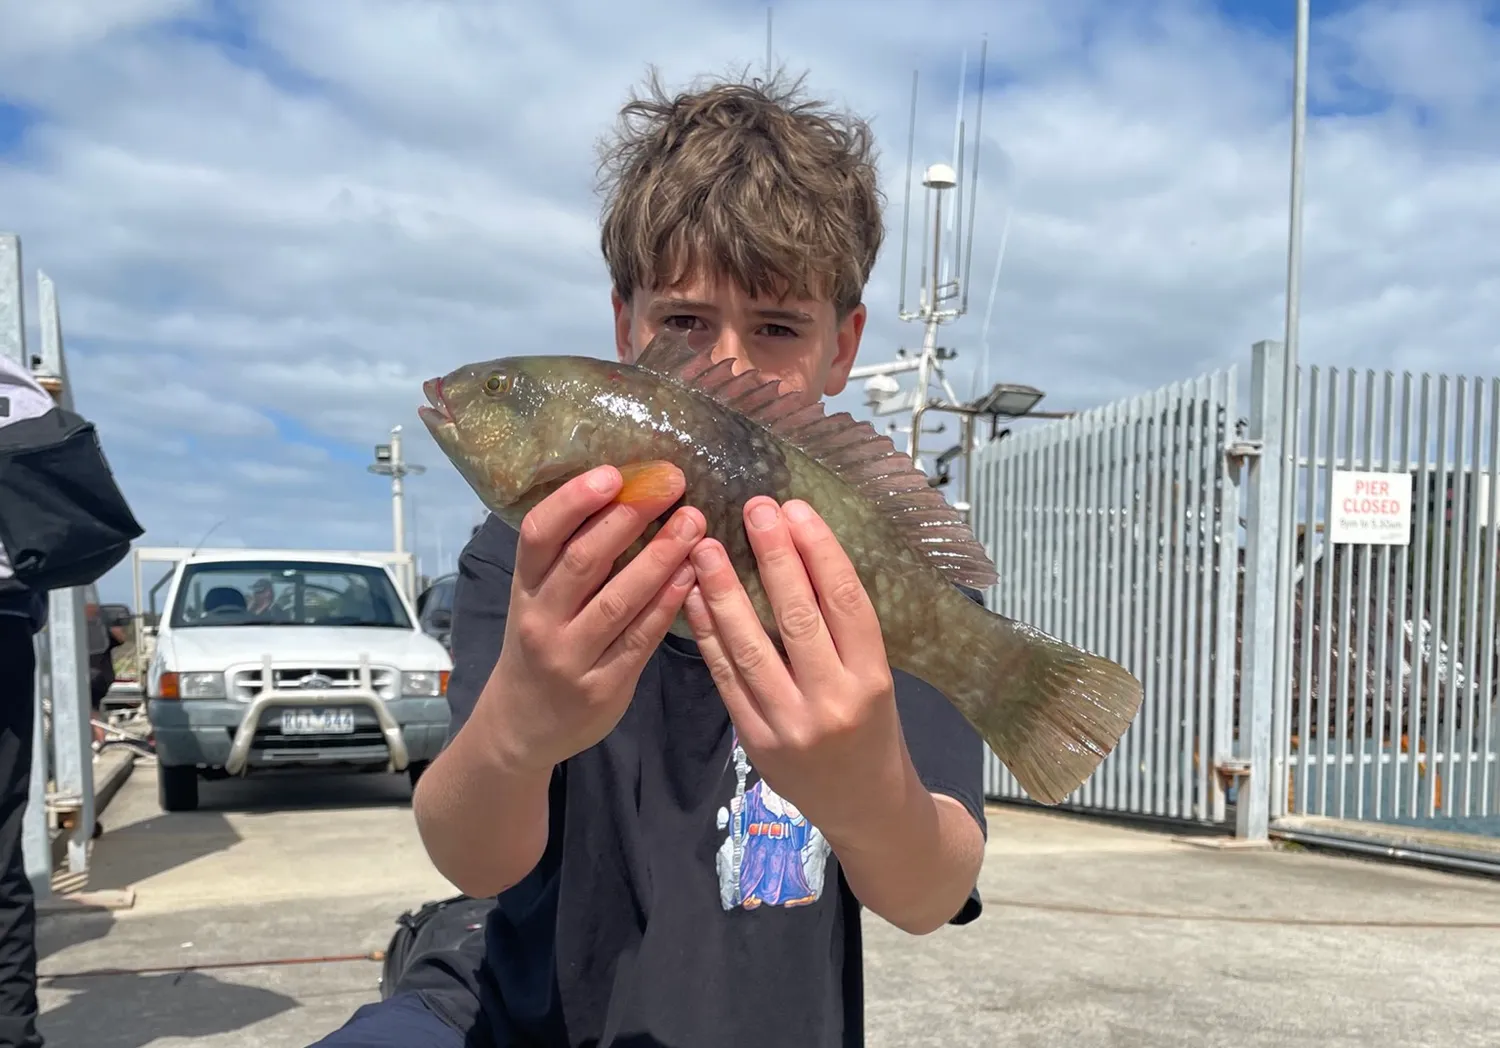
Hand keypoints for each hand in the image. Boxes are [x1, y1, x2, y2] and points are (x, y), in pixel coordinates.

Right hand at [481, 464, 704, 772]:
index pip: (537, 535)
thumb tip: (625, 493)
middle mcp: (541, 620)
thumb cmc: (539, 643)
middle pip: (583, 561)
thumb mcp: (536, 599)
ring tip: (693, 522)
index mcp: (523, 588)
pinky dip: (667, 604)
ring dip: (659, 557)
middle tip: (671, 484)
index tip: (612, 473)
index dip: (573, 501)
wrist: (520, 726)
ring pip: (618, 600)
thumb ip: (569, 557)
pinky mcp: (602, 687)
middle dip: (629, 518)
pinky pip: (640, 639)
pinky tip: (692, 576)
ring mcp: (570, 657)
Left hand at [681, 496, 913, 844]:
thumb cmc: (875, 731)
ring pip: (752, 647)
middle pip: (799, 618)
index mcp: (874, 680)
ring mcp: (790, 726)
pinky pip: (726, 678)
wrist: (868, 810)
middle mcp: (834, 703)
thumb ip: (843, 631)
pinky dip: (708, 635)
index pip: (846, 602)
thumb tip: (799, 553)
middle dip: (773, 557)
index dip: (820, 551)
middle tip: (754, 508)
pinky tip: (694, 598)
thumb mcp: (879, 679)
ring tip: (706, 547)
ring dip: (725, 592)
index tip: (796, 509)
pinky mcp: (756, 742)